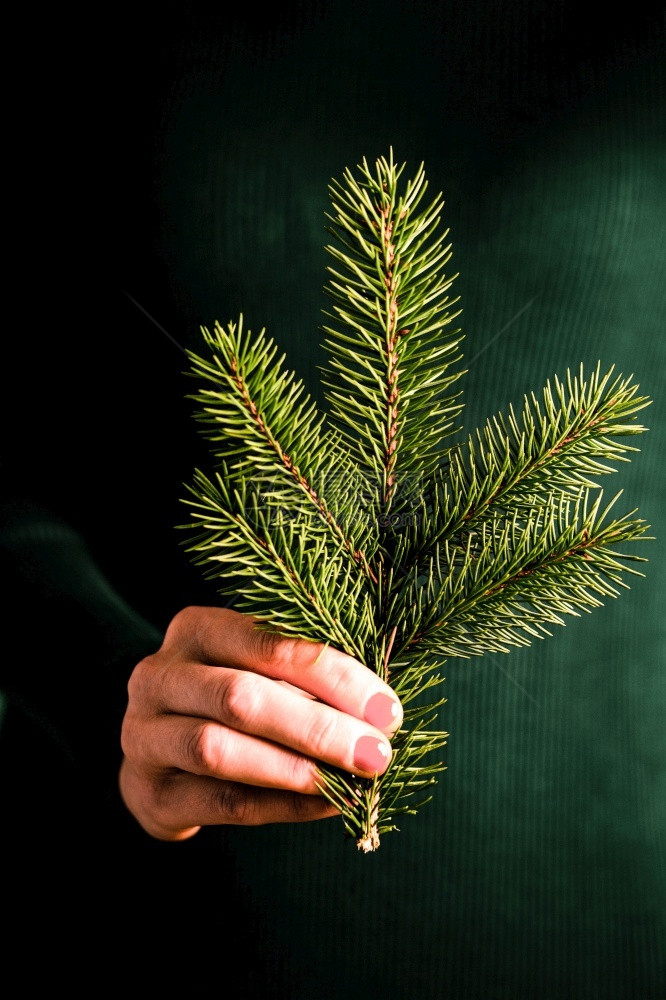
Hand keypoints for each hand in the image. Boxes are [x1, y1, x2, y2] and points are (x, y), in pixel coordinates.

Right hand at [119, 606, 402, 840]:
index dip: (331, 675)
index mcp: (196, 629)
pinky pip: (220, 802)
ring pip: (218, 750)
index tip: (385, 709)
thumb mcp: (261, 670)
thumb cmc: (234, 700)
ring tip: (353, 783)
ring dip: (297, 769)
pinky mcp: (147, 793)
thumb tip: (381, 713)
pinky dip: (281, 806)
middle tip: (377, 753)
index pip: (266, 642)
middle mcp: (159, 676)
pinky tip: (326, 805)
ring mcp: (143, 735)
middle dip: (318, 727)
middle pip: (241, 697)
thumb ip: (307, 680)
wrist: (163, 756)